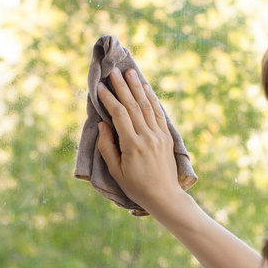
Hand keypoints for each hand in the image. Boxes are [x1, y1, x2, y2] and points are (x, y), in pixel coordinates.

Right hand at [96, 67, 184, 211]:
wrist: (164, 196)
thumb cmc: (136, 186)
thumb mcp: (115, 171)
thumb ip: (107, 147)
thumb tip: (101, 124)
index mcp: (132, 145)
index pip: (119, 115)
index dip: (109, 99)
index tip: (100, 86)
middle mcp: (147, 137)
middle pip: (133, 106)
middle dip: (122, 87)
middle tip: (114, 71)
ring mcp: (159, 136)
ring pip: (147, 106)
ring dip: (137, 87)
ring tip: (130, 72)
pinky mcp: (167, 137)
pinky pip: (159, 113)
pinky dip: (152, 99)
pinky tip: (146, 87)